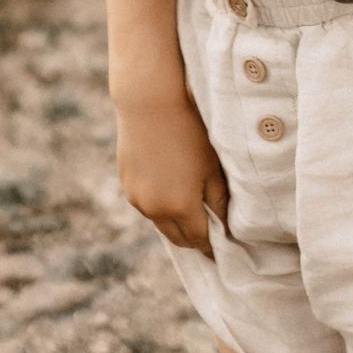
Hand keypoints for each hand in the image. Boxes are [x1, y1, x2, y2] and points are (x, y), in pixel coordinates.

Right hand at [115, 90, 228, 254]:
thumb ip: (220, 201)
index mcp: (179, 207)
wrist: (149, 101)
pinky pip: (147, 205)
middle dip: (195, 240)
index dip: (213, 248)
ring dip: (176, 222)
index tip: (224, 251)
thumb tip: (226, 225)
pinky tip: (172, 188)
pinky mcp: (125, 183)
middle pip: (178, 239)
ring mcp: (136, 197)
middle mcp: (153, 209)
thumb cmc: (189, 131)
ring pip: (160, 222)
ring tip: (193, 209)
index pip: (200, 241)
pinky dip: (160, 205)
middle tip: (211, 236)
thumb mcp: (212, 167)